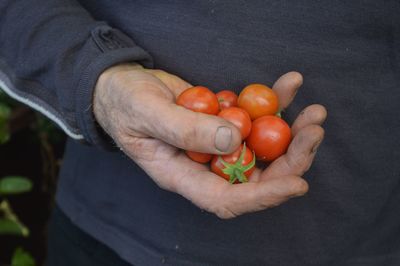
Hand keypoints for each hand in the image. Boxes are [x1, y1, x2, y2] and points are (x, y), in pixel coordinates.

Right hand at [93, 64, 325, 218]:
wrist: (123, 87)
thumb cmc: (125, 104)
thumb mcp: (147, 113)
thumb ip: (184, 129)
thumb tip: (232, 140)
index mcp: (183, 175)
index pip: (227, 198)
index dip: (263, 196)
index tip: (297, 184)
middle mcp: (205, 165)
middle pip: (255, 174)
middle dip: (290, 158)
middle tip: (313, 131)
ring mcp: (216, 143)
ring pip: (261, 147)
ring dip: (291, 132)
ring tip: (314, 112)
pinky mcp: (223, 121)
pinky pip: (254, 117)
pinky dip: (274, 102)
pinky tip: (289, 85)